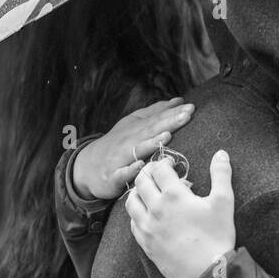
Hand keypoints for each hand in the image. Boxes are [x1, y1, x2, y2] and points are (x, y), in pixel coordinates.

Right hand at [72, 98, 195, 200]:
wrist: (87, 167)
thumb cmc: (118, 145)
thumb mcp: (135, 125)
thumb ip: (156, 113)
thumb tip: (179, 101)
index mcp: (136, 129)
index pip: (157, 119)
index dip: (173, 113)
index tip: (191, 108)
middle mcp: (128, 141)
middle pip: (150, 131)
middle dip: (168, 123)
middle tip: (187, 115)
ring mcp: (120, 158)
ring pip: (137, 150)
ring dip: (151, 143)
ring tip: (166, 136)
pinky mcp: (113, 176)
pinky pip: (122, 173)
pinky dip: (131, 169)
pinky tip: (141, 165)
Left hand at [125, 149, 235, 277]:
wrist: (206, 272)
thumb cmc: (217, 236)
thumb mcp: (224, 202)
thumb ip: (221, 174)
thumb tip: (221, 153)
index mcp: (174, 195)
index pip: (159, 169)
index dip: (164, 162)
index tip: (171, 164)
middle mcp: (155, 208)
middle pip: (141, 181)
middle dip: (148, 172)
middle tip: (158, 173)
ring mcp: (147, 227)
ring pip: (131, 202)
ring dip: (138, 192)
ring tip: (148, 191)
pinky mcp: (145, 243)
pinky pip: (132, 223)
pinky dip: (136, 214)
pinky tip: (146, 214)